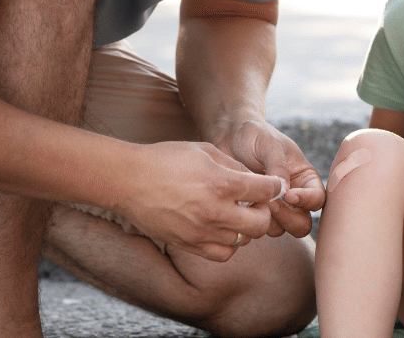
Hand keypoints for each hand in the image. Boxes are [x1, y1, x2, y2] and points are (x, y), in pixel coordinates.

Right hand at [123, 141, 284, 261]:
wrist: (128, 180)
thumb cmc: (166, 159)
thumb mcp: (205, 150)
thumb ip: (234, 166)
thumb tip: (255, 180)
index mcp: (222, 183)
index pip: (267, 191)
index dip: (275, 186)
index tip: (272, 185)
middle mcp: (215, 211)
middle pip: (262, 223)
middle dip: (265, 211)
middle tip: (255, 202)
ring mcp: (202, 231)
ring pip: (244, 241)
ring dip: (246, 227)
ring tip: (236, 213)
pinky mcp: (189, 244)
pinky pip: (223, 254)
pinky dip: (230, 243)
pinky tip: (222, 228)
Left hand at [215, 120, 324, 237]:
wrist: (227, 135)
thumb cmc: (253, 134)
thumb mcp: (269, 144)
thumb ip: (278, 167)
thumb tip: (285, 194)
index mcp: (304, 177)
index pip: (318, 198)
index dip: (307, 201)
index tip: (288, 195)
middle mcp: (293, 195)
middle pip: (302, 223)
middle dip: (289, 218)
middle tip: (271, 205)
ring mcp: (273, 206)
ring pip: (281, 229)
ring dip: (270, 221)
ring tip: (254, 202)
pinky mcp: (254, 211)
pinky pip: (258, 227)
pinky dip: (252, 221)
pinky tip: (242, 205)